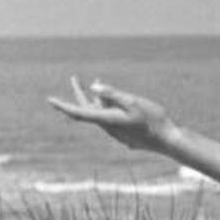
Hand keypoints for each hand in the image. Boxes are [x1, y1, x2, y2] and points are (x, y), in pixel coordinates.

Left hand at [46, 77, 177, 154]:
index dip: (63, 105)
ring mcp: (117, 133)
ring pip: (100, 113)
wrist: (170, 141)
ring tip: (95, 80)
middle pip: (88, 110)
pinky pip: (110, 117)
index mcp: (108, 120)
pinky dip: (107, 104)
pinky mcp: (125, 134)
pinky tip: (113, 98)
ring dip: (96, 97)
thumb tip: (93, 86)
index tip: (50, 100)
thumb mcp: (133, 102)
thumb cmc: (154, 120)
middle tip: (74, 77)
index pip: (79, 112)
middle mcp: (109, 128)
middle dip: (80, 93)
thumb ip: (112, 93)